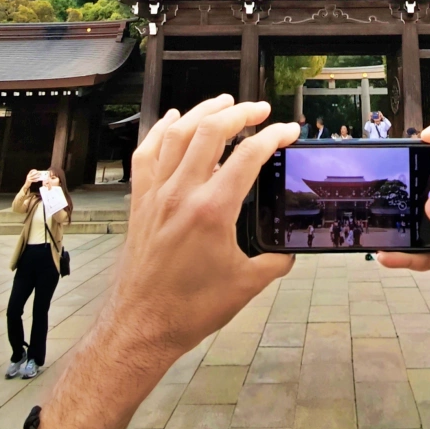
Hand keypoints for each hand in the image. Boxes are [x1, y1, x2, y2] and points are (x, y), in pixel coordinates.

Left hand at [103, 96, 296, 363]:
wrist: (141, 325)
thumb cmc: (190, 309)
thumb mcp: (246, 285)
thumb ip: (274, 262)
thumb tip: (289, 251)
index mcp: (212, 210)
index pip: (248, 156)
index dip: (273, 136)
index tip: (288, 131)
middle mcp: (182, 193)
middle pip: (210, 131)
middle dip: (239, 112)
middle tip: (259, 109)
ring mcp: (157, 194)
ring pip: (177, 134)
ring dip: (202, 112)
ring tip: (223, 103)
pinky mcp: (140, 201)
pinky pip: (147, 153)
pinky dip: (161, 130)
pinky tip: (172, 120)